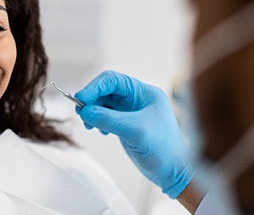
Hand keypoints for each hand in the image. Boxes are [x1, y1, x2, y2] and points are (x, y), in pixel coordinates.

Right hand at [75, 70, 193, 197]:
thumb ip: (109, 119)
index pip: (113, 81)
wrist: (173, 171)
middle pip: (106, 90)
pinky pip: (105, 115)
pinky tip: (100, 130)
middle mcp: (137, 99)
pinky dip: (97, 120)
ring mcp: (130, 111)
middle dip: (92, 99)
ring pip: (103, 103)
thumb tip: (86, 111)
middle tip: (81, 112)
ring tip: (90, 124)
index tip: (81, 98)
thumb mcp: (135, 131)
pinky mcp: (125, 123)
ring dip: (92, 111)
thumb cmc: (165, 150)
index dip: (94, 87)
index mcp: (144, 93)